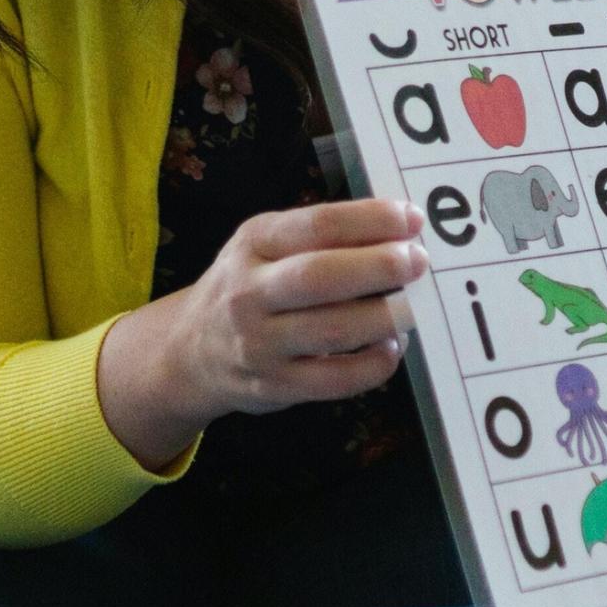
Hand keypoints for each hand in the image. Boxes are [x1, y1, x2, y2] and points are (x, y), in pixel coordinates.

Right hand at [99, 199, 426, 469]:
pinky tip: (390, 349)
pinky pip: (333, 380)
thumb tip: (399, 229)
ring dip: (383, 318)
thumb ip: (320, 236)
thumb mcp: (265, 245)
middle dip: (379, 267)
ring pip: (332, 331)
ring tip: (411, 309)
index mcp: (253, 243)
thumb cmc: (247, 286)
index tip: (412, 220)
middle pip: (321, 277)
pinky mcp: (274, 386)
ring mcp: (259, 343)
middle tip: (417, 262)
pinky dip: (372, 365)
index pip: (318, 225)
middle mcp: (250, 292)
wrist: (189, 351)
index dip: (371, 221)